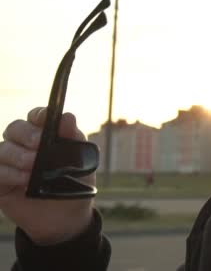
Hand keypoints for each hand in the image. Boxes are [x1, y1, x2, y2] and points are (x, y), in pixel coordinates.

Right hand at [0, 107, 94, 244]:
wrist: (67, 218)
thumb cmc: (75, 184)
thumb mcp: (81, 162)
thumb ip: (73, 139)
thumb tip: (67, 116)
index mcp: (45, 135)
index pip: (36, 117)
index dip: (39, 115)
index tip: (46, 119)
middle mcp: (24, 145)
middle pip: (15, 128)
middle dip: (27, 134)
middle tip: (39, 145)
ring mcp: (10, 163)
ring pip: (3, 148)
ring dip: (18, 156)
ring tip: (34, 168)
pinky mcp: (1, 182)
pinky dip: (10, 173)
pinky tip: (25, 180)